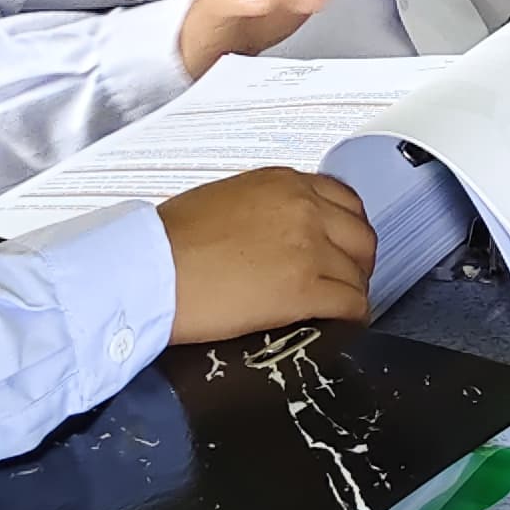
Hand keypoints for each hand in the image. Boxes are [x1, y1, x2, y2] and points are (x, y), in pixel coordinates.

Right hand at [157, 169, 378, 341]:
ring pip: (358, 272)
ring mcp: (308, 248)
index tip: (341, 247)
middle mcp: (303, 208)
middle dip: (357, 261)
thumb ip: (262, 210)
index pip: (342, 200)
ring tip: (339, 308)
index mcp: (282, 183)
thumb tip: (273, 234)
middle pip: (361, 235)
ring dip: (352, 291)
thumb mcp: (223, 201)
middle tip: (345, 280)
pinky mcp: (303, 289)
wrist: (148, 270)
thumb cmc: (166, 241)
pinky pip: (350, 304)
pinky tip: (341, 327)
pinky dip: (352, 317)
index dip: (346, 230)